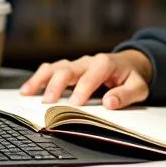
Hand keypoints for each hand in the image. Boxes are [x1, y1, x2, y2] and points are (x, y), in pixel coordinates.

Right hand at [19, 50, 153, 108]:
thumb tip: (110, 103)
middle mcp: (88, 61)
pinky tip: (27, 90)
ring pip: (55, 67)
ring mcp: (77, 64)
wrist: (129, 63)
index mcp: (105, 64)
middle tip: (48, 102)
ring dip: (41, 80)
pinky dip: (38, 78)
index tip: (75, 105)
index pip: (91, 76)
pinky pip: (50, 69)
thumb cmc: (131, 77)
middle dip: (57, 85)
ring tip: (28, 93)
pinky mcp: (69, 68)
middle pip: (68, 69)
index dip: (83, 89)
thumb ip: (126, 95)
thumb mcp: (138, 87)